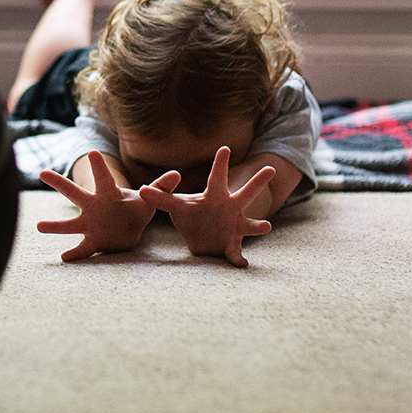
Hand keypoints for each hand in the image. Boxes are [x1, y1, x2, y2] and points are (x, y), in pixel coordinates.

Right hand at [37, 159, 181, 261]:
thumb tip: (177, 174)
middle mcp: (94, 206)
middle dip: (59, 183)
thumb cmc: (136, 209)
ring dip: (55, 226)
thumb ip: (161, 187)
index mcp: (108, 194)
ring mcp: (90, 224)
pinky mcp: (93, 241)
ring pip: (69, 225)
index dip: (99, 165)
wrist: (129, 230)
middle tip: (42, 172)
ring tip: (39, 226)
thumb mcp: (149, 200)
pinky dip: (74, 254)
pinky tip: (63, 258)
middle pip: (74, 193)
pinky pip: (82, 248)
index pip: (104, 178)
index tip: (92, 152)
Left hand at [139, 146, 274, 266]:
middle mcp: (230, 208)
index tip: (224, 148)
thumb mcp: (176, 207)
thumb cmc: (192, 217)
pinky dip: (238, 258)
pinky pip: (236, 252)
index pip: (217, 177)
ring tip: (266, 226)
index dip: (220, 163)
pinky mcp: (231, 245)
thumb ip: (161, 198)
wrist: (201, 240)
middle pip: (246, 193)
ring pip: (250, 225)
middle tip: (270, 169)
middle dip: (257, 182)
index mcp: (216, 196)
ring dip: (258, 226)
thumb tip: (141, 189)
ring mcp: (235, 226)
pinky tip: (242, 264)